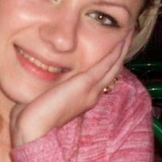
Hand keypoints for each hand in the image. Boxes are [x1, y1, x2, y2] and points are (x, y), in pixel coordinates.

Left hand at [10, 36, 128, 145]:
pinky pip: (106, 64)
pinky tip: (121, 38)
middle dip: (121, 51)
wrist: (34, 130)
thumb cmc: (32, 116)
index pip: (101, 76)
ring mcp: (91, 91)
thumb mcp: (45, 96)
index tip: (114, 45)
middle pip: (113, 70)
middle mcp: (92, 95)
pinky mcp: (86, 84)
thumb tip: (44, 73)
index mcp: (83, 98)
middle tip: (129, 33)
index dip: (110, 61)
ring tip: (129, 31)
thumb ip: (50, 85)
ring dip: (122, 48)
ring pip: (114, 66)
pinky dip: (115, 51)